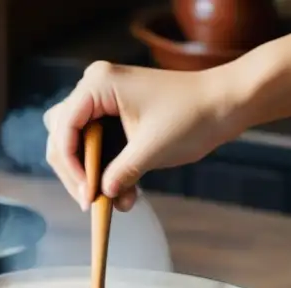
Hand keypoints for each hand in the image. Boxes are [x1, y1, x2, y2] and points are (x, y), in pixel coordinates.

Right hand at [43, 61, 243, 211]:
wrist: (227, 103)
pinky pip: (98, 144)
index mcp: (98, 84)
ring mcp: (105, 99)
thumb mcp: (151, 150)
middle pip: (63, 134)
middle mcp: (95, 87)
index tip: (87, 197)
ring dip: (91, 173)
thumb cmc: (193, 117)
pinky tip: (124, 194)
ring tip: (113, 201)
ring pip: (77, 142)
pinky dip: (106, 169)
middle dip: (76, 171)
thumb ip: (119, 173)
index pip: (64, 128)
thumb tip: (99, 195)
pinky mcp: (116, 113)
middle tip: (91, 201)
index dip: (71, 167)